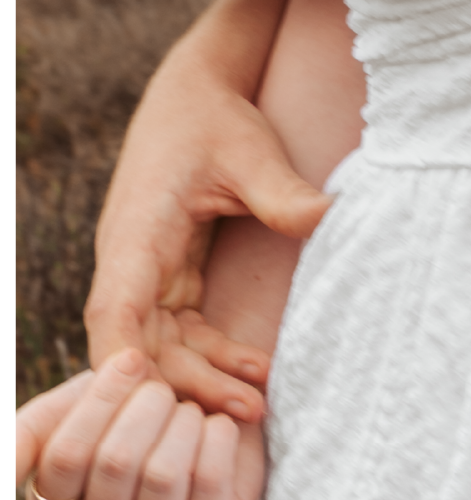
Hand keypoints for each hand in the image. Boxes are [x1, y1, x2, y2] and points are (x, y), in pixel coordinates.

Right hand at [17, 350, 264, 499]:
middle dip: (149, 404)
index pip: (66, 455)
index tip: (132, 359)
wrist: (203, 414)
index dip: (104, 396)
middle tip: (165, 390)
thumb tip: (3, 474)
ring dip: (184, 422)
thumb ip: (22, 439)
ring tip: (188, 413)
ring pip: (163, 473)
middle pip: (116, 462)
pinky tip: (216, 430)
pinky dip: (219, 435)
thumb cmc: (124, 413)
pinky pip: (211, 479)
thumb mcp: (67, 415)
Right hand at [85, 34, 329, 419]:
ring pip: (159, 346)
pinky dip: (211, 354)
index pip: (112, 314)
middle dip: (185, 385)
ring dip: (202, 377)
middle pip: (138, 347)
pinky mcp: (166, 274)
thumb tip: (329, 219)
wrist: (197, 89)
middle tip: (246, 410)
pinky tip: (254, 370)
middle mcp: (129, 261)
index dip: (125, 365)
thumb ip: (281, 193)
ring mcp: (144, 272)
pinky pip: (180, 330)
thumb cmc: (215, 116)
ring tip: (258, 403)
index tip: (154, 402)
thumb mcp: (250, 150)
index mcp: (135, 234)